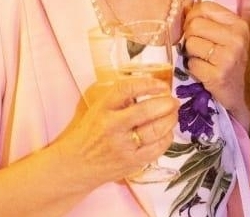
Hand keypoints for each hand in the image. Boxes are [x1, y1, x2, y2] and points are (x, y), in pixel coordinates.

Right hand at [52, 77, 178, 186]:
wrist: (75, 166)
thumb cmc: (90, 133)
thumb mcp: (98, 109)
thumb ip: (120, 99)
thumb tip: (151, 88)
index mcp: (103, 108)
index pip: (127, 89)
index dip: (149, 83)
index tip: (162, 84)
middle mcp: (113, 126)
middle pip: (147, 110)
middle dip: (167, 103)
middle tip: (174, 101)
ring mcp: (123, 146)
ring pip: (156, 130)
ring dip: (170, 119)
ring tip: (173, 114)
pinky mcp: (132, 163)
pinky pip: (157, 149)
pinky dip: (167, 138)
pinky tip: (167, 132)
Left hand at [182, 0, 249, 118]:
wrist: (234, 93)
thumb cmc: (225, 59)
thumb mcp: (224, 35)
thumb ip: (208, 20)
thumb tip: (183, 8)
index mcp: (238, 24)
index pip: (205, 7)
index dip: (193, 16)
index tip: (194, 27)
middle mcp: (236, 38)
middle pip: (195, 24)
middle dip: (190, 36)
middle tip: (197, 46)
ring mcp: (229, 57)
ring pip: (190, 43)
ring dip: (191, 53)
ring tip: (203, 59)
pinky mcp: (219, 75)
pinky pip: (191, 63)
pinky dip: (193, 68)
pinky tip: (204, 71)